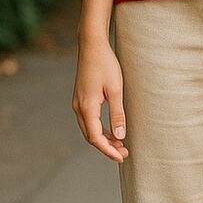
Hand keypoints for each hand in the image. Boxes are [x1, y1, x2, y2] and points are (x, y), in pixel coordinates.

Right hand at [73, 36, 128, 162]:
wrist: (92, 46)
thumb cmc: (105, 65)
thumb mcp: (115, 89)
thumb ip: (117, 113)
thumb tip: (120, 136)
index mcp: (87, 107)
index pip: (95, 138)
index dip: (108, 150)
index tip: (121, 157)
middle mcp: (78, 107)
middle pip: (91, 136)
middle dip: (107, 147)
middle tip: (124, 152)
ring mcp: (78, 103)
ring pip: (89, 129)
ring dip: (104, 138)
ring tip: (120, 144)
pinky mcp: (81, 98)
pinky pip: (89, 120)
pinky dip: (100, 128)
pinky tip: (112, 129)